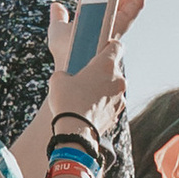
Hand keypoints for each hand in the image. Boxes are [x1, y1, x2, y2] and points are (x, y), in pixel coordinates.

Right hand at [43, 0, 128, 124]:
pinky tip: (90, 108)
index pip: (117, 45)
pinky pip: (113, 102)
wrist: (76, 133)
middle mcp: (118, 79)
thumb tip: (66, 76)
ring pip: (115, 86)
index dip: (109, 45)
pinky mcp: (119, 112)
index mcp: (105, 65)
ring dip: (104, 87)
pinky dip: (105, 102)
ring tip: (86, 94)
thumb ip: (65, 72)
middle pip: (115, 67)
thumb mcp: (57, 80)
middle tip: (87, 75)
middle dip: (103, 70)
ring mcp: (121, 97)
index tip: (100, 48)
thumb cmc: (67, 102)